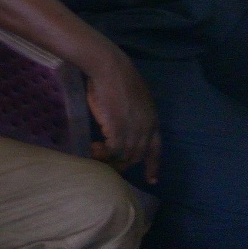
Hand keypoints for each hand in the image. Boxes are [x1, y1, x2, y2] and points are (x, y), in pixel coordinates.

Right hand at [84, 49, 159, 182]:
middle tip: (106, 164)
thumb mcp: (133, 100)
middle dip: (122, 164)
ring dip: (108, 159)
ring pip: (124, 157)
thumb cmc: (117, 77)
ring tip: (94, 153)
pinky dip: (101, 154)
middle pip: (137, 156)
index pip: (156, 150)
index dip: (153, 166)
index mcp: (152, 121)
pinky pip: (112, 152)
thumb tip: (124, 123)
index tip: (153, 180)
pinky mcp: (118, 131)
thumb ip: (133, 115)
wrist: (109, 68)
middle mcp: (146, 129)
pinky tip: (91, 149)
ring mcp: (133, 131)